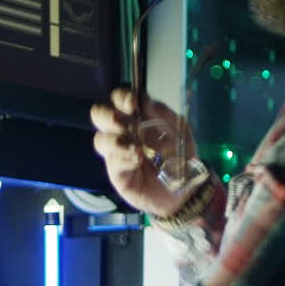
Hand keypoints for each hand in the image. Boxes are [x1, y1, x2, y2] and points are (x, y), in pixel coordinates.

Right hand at [90, 87, 197, 217]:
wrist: (186, 188)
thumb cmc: (180, 156)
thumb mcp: (179, 130)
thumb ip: (163, 114)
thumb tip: (146, 100)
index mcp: (135, 118)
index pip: (118, 100)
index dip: (121, 97)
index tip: (133, 103)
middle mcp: (121, 133)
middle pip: (98, 115)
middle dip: (108, 116)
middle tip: (125, 124)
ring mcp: (116, 154)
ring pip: (100, 140)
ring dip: (116, 140)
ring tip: (135, 148)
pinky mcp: (117, 174)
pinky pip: (112, 162)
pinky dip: (124, 159)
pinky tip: (137, 160)